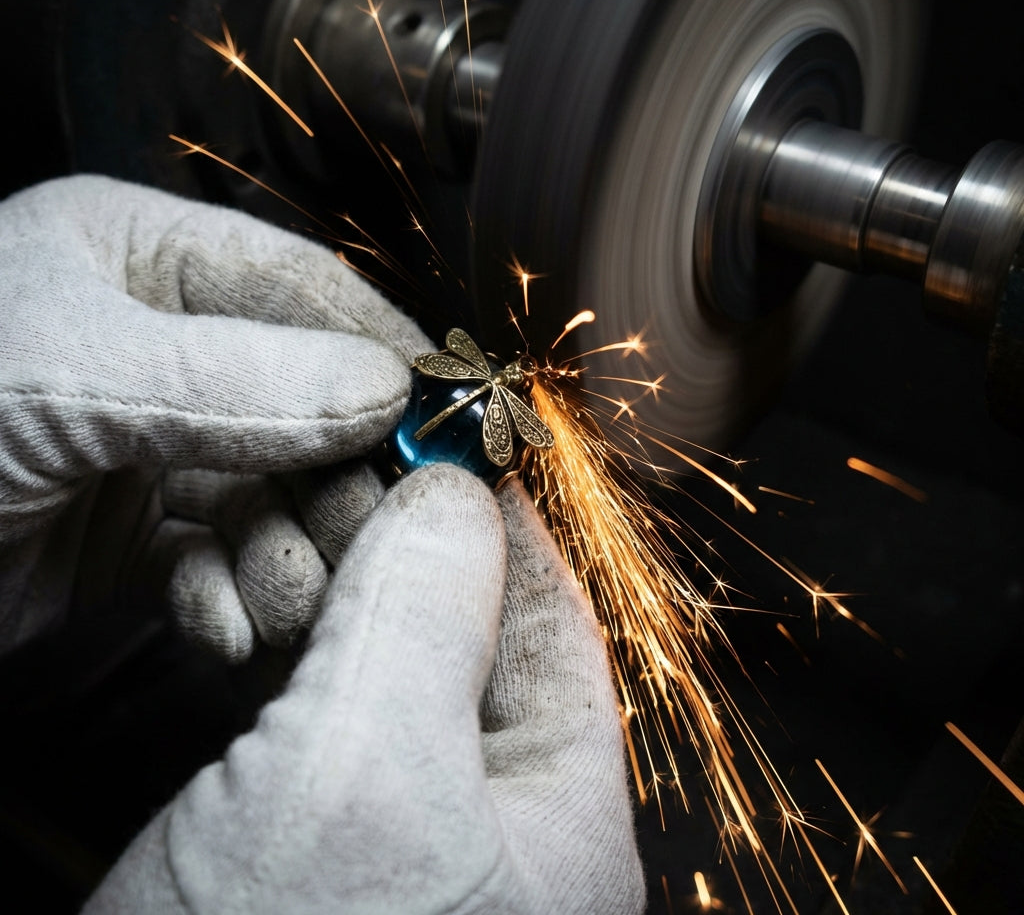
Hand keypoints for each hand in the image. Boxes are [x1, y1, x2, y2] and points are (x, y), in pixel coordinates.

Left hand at [0, 175, 430, 655]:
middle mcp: (167, 343)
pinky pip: (238, 553)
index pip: (307, 287)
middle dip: (347, 473)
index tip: (446, 410)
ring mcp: (162, 440)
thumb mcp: (63, 376)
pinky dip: (242, 594)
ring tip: (284, 592)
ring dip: (297, 548)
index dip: (385, 348)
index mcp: (142, 255)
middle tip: (385, 528)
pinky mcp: (147, 531)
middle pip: (315, 397)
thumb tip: (379, 388)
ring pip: (287, 488)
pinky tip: (217, 617)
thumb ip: (233, 379)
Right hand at [82, 464, 645, 914]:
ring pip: (381, 661)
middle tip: (342, 474)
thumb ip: (426, 613)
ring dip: (331, 587)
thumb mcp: (367, 775)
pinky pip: (312, 705)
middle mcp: (488, 833)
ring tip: (277, 535)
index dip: (501, 524)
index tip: (448, 446)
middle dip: (401, 547)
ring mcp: (390, 836)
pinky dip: (280, 643)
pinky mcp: (301, 839)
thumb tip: (454, 496)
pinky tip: (240, 611)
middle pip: (465, 636)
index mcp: (557, 826)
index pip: (553, 626)